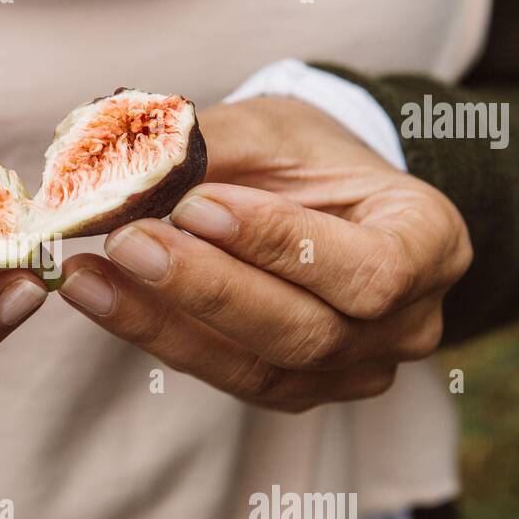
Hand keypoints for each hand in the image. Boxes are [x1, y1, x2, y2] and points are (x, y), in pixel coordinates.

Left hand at [58, 96, 471, 411]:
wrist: (320, 195)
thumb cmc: (308, 155)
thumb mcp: (274, 128)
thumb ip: (207, 144)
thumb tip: (117, 163)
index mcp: (430, 243)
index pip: (368, 270)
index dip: (279, 245)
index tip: (194, 204)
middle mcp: (407, 324)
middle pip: (309, 332)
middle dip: (207, 288)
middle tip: (126, 241)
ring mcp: (354, 370)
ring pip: (258, 367)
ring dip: (163, 323)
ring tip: (88, 278)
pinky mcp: (296, 390)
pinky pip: (225, 375)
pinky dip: (158, 335)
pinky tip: (100, 297)